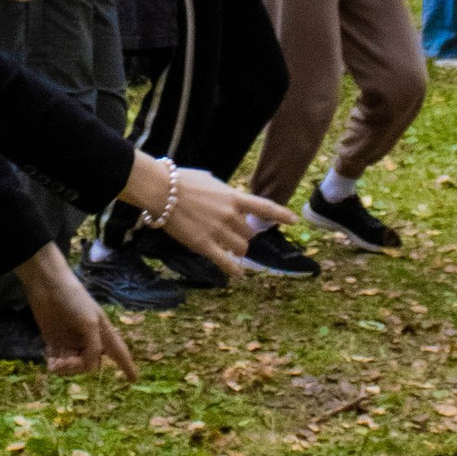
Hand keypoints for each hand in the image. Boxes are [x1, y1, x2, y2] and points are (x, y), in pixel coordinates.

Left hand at [18, 244, 136, 380]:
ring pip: (72, 364)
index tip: (134, 380)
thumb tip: (90, 366)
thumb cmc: (73, 300)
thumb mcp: (89, 323)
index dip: (127, 365)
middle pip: (89, 364)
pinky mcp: (54, 339)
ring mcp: (70, 340)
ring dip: (65, 368)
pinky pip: (57, 359)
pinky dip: (54, 365)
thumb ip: (93, 346)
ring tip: (55, 365)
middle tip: (65, 363)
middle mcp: (88, 338)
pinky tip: (50, 364)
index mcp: (102, 332)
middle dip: (78, 367)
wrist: (47, 285)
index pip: (118, 352)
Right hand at [126, 158, 284, 272]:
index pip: (264, 207)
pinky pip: (225, 261)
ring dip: (237, 250)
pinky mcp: (204, 245)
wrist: (161, 190)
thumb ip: (222, 191)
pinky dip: (233, 270)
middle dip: (244, 235)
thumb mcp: (209, 180)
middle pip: (250, 234)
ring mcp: (218, 231)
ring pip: (240, 248)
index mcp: (234, 197)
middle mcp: (231, 215)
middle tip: (233, 235)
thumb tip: (223, 193)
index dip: (282, 214)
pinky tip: (238, 275)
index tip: (295, 220)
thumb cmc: (181, 180)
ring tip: (229, 249)